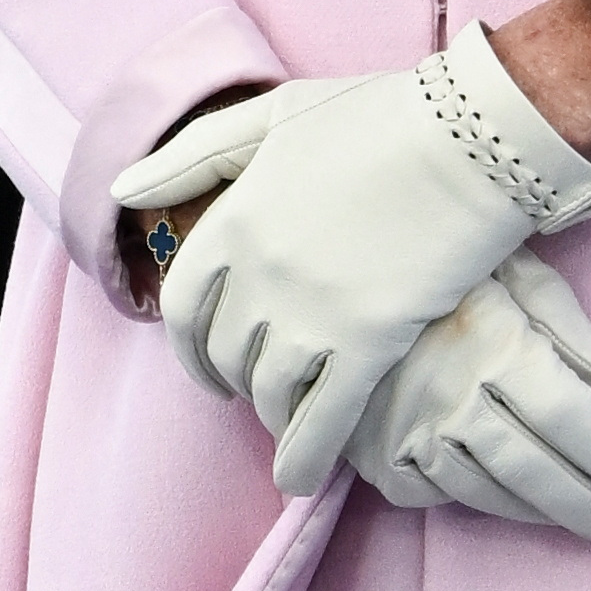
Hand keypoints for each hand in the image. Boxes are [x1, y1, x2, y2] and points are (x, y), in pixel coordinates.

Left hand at [112, 26, 590, 495]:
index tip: (207, 361)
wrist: (471, 135)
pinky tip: (303, 476)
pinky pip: (322, 421)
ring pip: (270, 392)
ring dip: (275, 413)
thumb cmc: (378, 115)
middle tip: (256, 386)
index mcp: (233, 219)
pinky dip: (306, 457)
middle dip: (235, 378)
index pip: (183, 307)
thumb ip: (194, 154)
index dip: (189, 345)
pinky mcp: (368, 343)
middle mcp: (259, 274)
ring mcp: (311, 313)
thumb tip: (120, 188)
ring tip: (291, 418)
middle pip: (226, 355)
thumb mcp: (274, 115)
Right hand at [348, 250, 590, 548]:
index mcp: (490, 343)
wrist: (324, 271)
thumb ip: (570, 329)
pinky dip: (486, 501)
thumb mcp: (510, 267)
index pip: (574, 419)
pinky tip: (519, 501)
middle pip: (540, 473)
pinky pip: (441, 496)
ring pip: (493, 493)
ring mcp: (406, 434)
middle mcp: (448, 396)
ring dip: (550, 513)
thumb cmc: (435, 258)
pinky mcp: (375, 459)